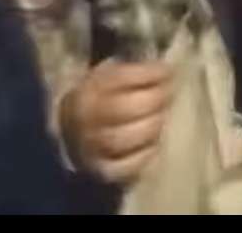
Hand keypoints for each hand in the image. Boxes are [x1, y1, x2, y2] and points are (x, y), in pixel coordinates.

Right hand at [58, 59, 172, 183]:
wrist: (73, 131)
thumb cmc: (102, 99)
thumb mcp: (108, 78)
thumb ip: (133, 72)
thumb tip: (166, 71)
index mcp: (89, 88)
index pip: (120, 77)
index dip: (149, 73)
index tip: (167, 71)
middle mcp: (86, 117)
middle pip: (123, 108)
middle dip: (153, 99)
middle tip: (168, 95)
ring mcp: (91, 146)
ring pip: (123, 138)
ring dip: (151, 127)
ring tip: (161, 118)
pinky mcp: (101, 170)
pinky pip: (125, 167)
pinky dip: (145, 156)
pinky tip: (154, 144)